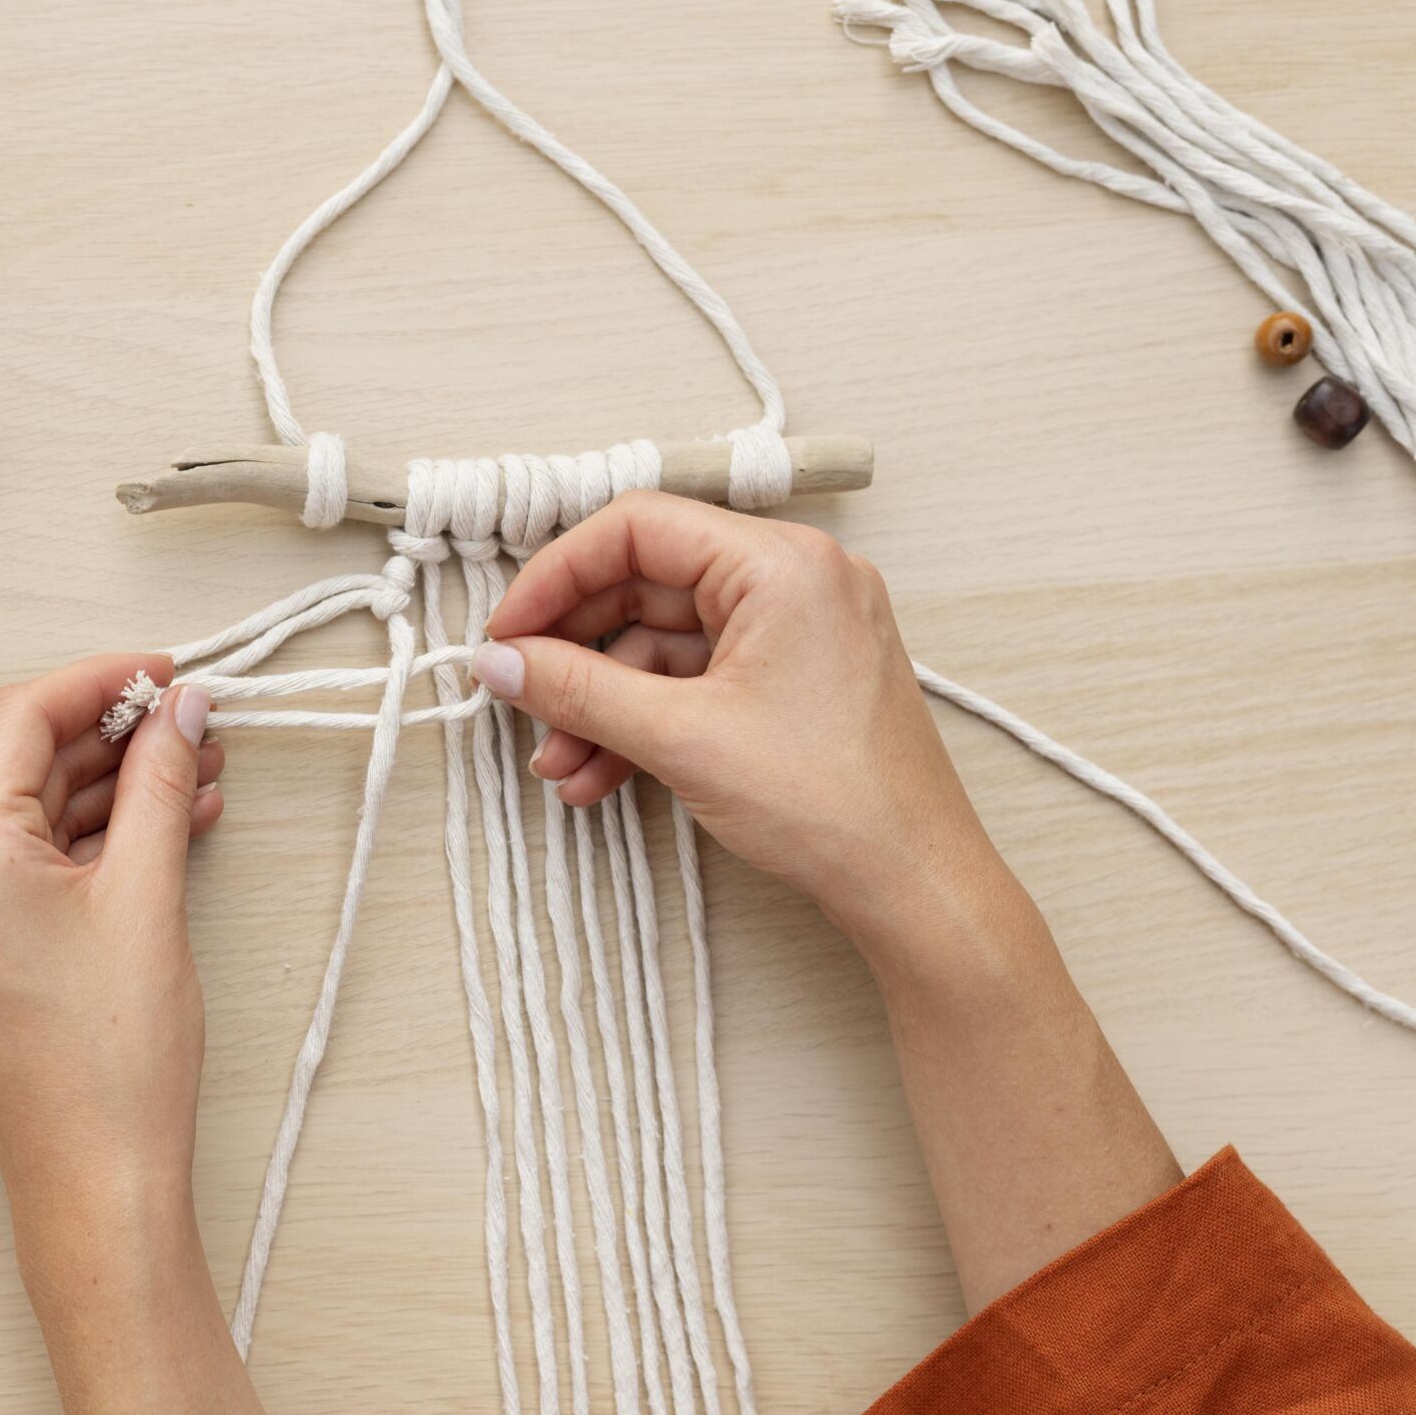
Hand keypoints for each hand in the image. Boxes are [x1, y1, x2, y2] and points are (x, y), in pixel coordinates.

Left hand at [0, 661, 321, 1414]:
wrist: (95, 1185)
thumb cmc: (114, 1063)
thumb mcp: (148, 898)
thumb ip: (161, 784)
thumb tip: (180, 711)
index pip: (21, 719)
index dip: (101, 680)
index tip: (167, 670)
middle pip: (21, 765)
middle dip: (114, 737)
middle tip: (198, 721)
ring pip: (27, 817)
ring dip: (109, 791)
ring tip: (199, 774)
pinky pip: (23, 869)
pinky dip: (88, 845)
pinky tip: (163, 826)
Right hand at [471, 493, 1008, 956]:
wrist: (914, 885)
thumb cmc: (834, 803)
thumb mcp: (681, 738)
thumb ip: (577, 689)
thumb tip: (500, 662)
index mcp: (781, 564)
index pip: (638, 529)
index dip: (556, 578)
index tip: (506, 635)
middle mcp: (795, 580)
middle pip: (645, 585)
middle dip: (575, 654)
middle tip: (519, 699)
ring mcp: (797, 631)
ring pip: (664, 644)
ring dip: (602, 703)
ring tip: (560, 766)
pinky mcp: (793, 681)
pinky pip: (696, 680)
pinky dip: (644, 721)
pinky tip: (600, 774)